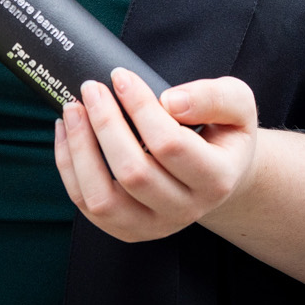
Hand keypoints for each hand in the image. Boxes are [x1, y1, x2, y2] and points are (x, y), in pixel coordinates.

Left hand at [53, 69, 259, 242]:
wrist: (219, 174)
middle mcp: (185, 210)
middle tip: (91, 87)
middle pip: (133, 173)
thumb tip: (170, 102)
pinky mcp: (126, 228)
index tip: (120, 76)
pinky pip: (86, 204)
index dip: (139, 107)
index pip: (169, 144)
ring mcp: (153, 225)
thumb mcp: (238, 106)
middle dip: (105, 124)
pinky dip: (69, 167)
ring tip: (72, 109)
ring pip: (102, 199)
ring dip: (80, 149)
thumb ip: (214, 98)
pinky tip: (66, 132)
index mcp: (216, 179)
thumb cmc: (223, 134)